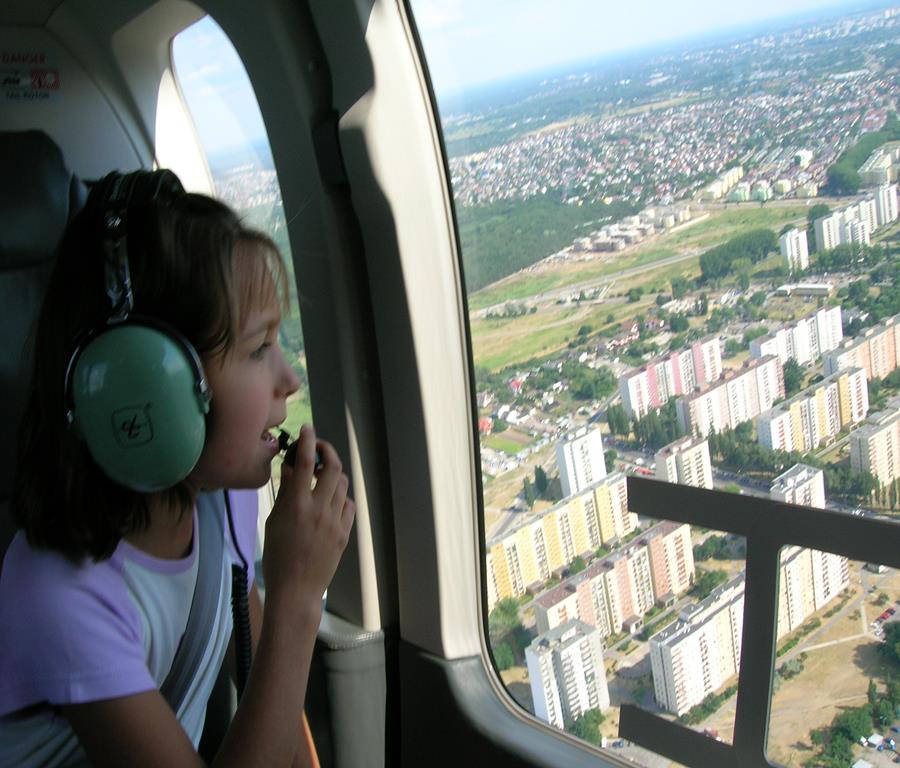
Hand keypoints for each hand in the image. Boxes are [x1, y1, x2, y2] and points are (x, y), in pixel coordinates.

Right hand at [262, 424, 355, 623]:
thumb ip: (285, 492)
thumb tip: (292, 467)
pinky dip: (340, 497)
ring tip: (321, 478)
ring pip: (343, 484)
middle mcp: (319, 509)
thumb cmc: (277, 556)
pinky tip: (330, 502)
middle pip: (333, 468)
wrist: (296, 589)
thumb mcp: (274, 521)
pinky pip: (348, 505)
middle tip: (319, 449)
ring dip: (333, 475)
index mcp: (297, 505)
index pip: (306, 463)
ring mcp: (336, 521)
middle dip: (328, 451)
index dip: (308, 441)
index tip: (308, 430)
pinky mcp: (345, 533)